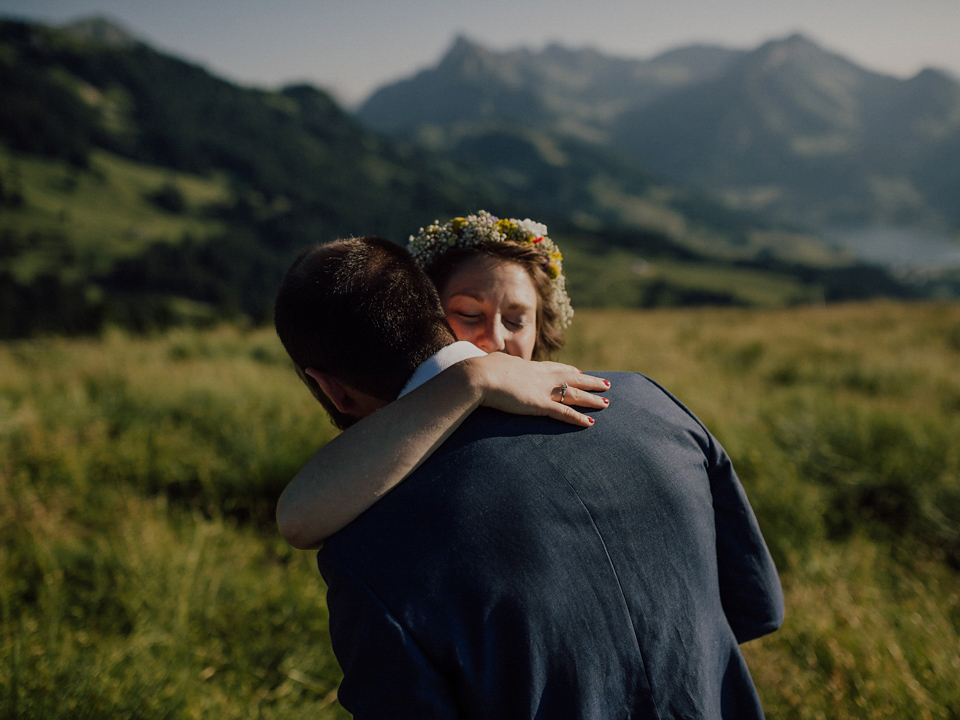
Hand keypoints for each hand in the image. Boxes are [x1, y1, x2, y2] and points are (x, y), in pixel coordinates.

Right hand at [462, 353, 609, 427]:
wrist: (479, 376)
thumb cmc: (481, 369)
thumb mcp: (493, 362)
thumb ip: (498, 363)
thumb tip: (493, 360)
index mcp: (530, 366)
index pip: (555, 367)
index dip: (569, 370)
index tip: (580, 372)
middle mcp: (541, 376)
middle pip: (572, 378)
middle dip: (590, 382)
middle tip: (606, 383)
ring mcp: (542, 390)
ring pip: (574, 394)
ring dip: (592, 399)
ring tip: (607, 402)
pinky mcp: (540, 405)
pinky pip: (564, 412)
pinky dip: (578, 418)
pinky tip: (591, 422)